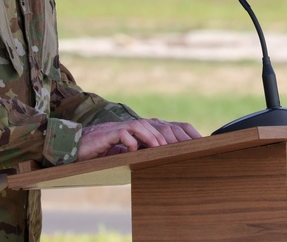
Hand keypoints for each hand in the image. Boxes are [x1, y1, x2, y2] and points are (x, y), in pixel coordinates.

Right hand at [78, 118, 201, 160]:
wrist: (83, 145)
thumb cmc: (111, 150)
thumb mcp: (136, 154)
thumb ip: (151, 153)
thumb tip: (173, 162)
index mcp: (150, 129)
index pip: (175, 126)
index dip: (189, 133)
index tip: (203, 143)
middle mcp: (141, 125)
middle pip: (164, 126)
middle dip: (176, 138)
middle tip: (188, 149)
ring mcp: (127, 126)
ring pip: (146, 127)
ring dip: (155, 138)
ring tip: (163, 148)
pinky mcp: (112, 132)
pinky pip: (125, 133)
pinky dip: (131, 141)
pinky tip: (135, 149)